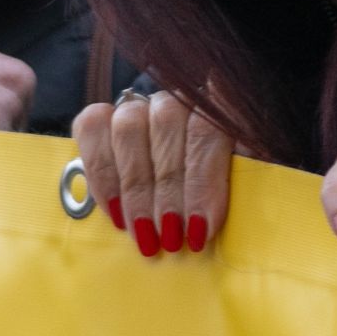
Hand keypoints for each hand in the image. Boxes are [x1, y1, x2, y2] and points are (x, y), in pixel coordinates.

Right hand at [72, 84, 232, 258]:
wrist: (187, 186)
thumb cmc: (220, 193)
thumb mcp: (243, 184)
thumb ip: (245, 180)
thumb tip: (219, 209)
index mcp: (222, 108)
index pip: (207, 131)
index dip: (202, 182)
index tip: (200, 227)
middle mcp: (179, 97)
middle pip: (166, 128)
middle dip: (167, 192)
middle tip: (170, 237)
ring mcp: (140, 104)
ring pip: (128, 126)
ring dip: (134, 188)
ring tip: (143, 233)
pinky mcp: (103, 116)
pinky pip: (91, 128)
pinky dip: (101, 175)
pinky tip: (114, 212)